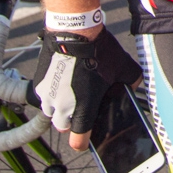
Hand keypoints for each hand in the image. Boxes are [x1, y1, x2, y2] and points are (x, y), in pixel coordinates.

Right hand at [29, 28, 142, 149]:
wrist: (74, 30)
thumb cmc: (99, 51)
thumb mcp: (125, 67)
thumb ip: (132, 82)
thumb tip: (134, 87)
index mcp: (83, 110)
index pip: (78, 142)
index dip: (84, 141)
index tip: (87, 135)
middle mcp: (61, 108)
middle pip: (64, 127)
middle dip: (72, 120)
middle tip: (82, 105)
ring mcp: (47, 97)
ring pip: (51, 112)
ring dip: (60, 106)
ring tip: (73, 89)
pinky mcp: (38, 84)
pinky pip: (44, 95)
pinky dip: (52, 90)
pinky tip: (64, 76)